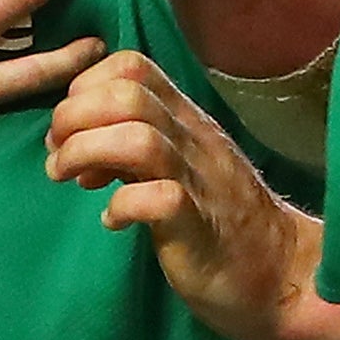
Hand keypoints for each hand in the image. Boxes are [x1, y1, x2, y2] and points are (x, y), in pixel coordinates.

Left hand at [45, 50, 313, 339]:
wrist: (281, 274)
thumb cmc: (219, 216)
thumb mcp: (176, 162)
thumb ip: (133, 139)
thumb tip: (72, 134)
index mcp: (184, 119)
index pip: (132, 65)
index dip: (86, 84)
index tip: (70, 123)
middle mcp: (192, 140)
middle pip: (127, 95)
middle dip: (74, 116)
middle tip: (58, 153)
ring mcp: (199, 181)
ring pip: (138, 138)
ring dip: (86, 152)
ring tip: (70, 178)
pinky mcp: (200, 228)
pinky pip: (159, 200)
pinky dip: (121, 204)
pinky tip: (112, 220)